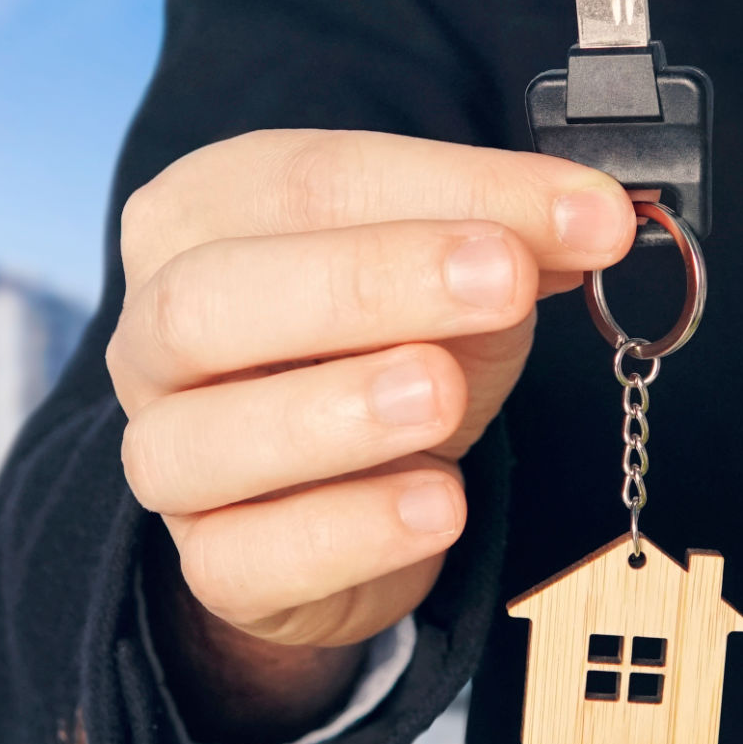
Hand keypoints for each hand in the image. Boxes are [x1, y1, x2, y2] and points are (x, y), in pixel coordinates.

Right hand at [107, 129, 634, 743]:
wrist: (348, 485)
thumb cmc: (383, 345)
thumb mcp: (452, 270)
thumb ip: (505, 234)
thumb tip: (589, 219)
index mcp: (194, 219)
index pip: (300, 183)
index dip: (445, 189)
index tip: (580, 214)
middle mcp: (153, 335)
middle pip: (208, 298)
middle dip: (362, 282)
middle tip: (499, 281)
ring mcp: (164, 454)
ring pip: (198, 435)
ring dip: (331, 411)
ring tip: (442, 394)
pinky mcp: (209, 560)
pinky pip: (247, 556)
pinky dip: (347, 532)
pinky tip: (435, 504)